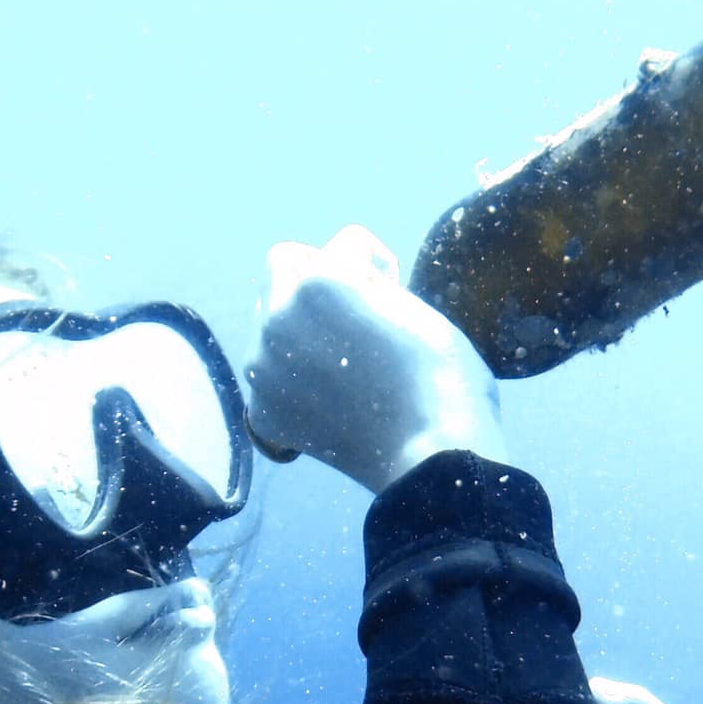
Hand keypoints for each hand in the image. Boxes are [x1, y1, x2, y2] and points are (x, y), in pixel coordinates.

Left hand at [246, 226, 507, 493]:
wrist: (433, 455)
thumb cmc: (440, 373)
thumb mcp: (407, 299)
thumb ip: (361, 279)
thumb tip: (340, 277)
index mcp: (314, 281)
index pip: (317, 248)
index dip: (353, 263)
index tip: (382, 291)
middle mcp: (274, 320)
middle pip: (278, 282)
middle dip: (311, 292)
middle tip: (357, 325)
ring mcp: (262, 370)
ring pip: (268, 331)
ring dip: (297, 336)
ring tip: (345, 368)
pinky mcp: (263, 413)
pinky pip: (267, 380)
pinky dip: (289, 385)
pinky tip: (328, 400)